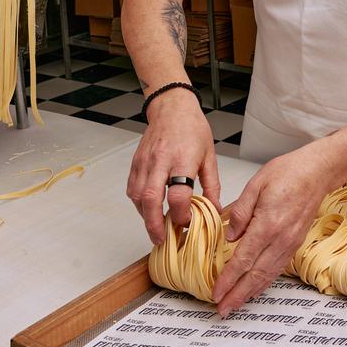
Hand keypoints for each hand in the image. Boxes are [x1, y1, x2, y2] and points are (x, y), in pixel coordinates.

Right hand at [126, 89, 220, 245]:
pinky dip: (139, 203)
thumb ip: (211, 185)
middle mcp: (161, 160)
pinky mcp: (136, 162)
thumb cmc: (192, 128)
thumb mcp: (210, 156)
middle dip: (154, 224)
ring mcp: (145, 161)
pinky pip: (132, 189)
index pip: (179, 193)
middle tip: (161, 239)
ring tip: (157, 226)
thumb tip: (213, 209)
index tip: (187, 222)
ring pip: (138, 196)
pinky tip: (149, 208)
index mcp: (183, 158)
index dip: (182, 213)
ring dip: (145, 216)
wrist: (172, 107)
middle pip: (151, 198)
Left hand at [212, 143, 339, 316]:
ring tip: (235, 304)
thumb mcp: (256, 184)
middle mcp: (281, 239)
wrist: (316, 172)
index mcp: (268, 224)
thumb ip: (240, 211)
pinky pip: (278, 268)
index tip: (216, 292)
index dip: (228, 279)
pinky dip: (264, 282)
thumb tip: (228, 235)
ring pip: (267, 275)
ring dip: (250, 293)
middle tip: (222, 309)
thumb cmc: (288, 172)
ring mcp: (290, 243)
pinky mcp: (296, 243)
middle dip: (237, 294)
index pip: (243, 259)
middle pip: (255, 274)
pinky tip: (256, 287)